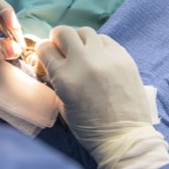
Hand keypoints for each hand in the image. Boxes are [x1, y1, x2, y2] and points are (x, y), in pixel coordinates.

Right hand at [36, 26, 168, 168]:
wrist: (125, 137)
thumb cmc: (89, 127)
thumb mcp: (62, 104)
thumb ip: (56, 78)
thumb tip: (52, 60)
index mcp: (64, 77)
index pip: (45, 48)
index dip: (44, 51)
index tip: (48, 55)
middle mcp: (84, 62)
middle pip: (64, 31)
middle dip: (59, 38)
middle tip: (63, 48)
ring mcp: (106, 57)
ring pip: (85, 31)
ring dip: (80, 40)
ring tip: (84, 53)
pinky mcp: (123, 56)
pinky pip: (105, 40)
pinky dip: (99, 46)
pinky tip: (101, 58)